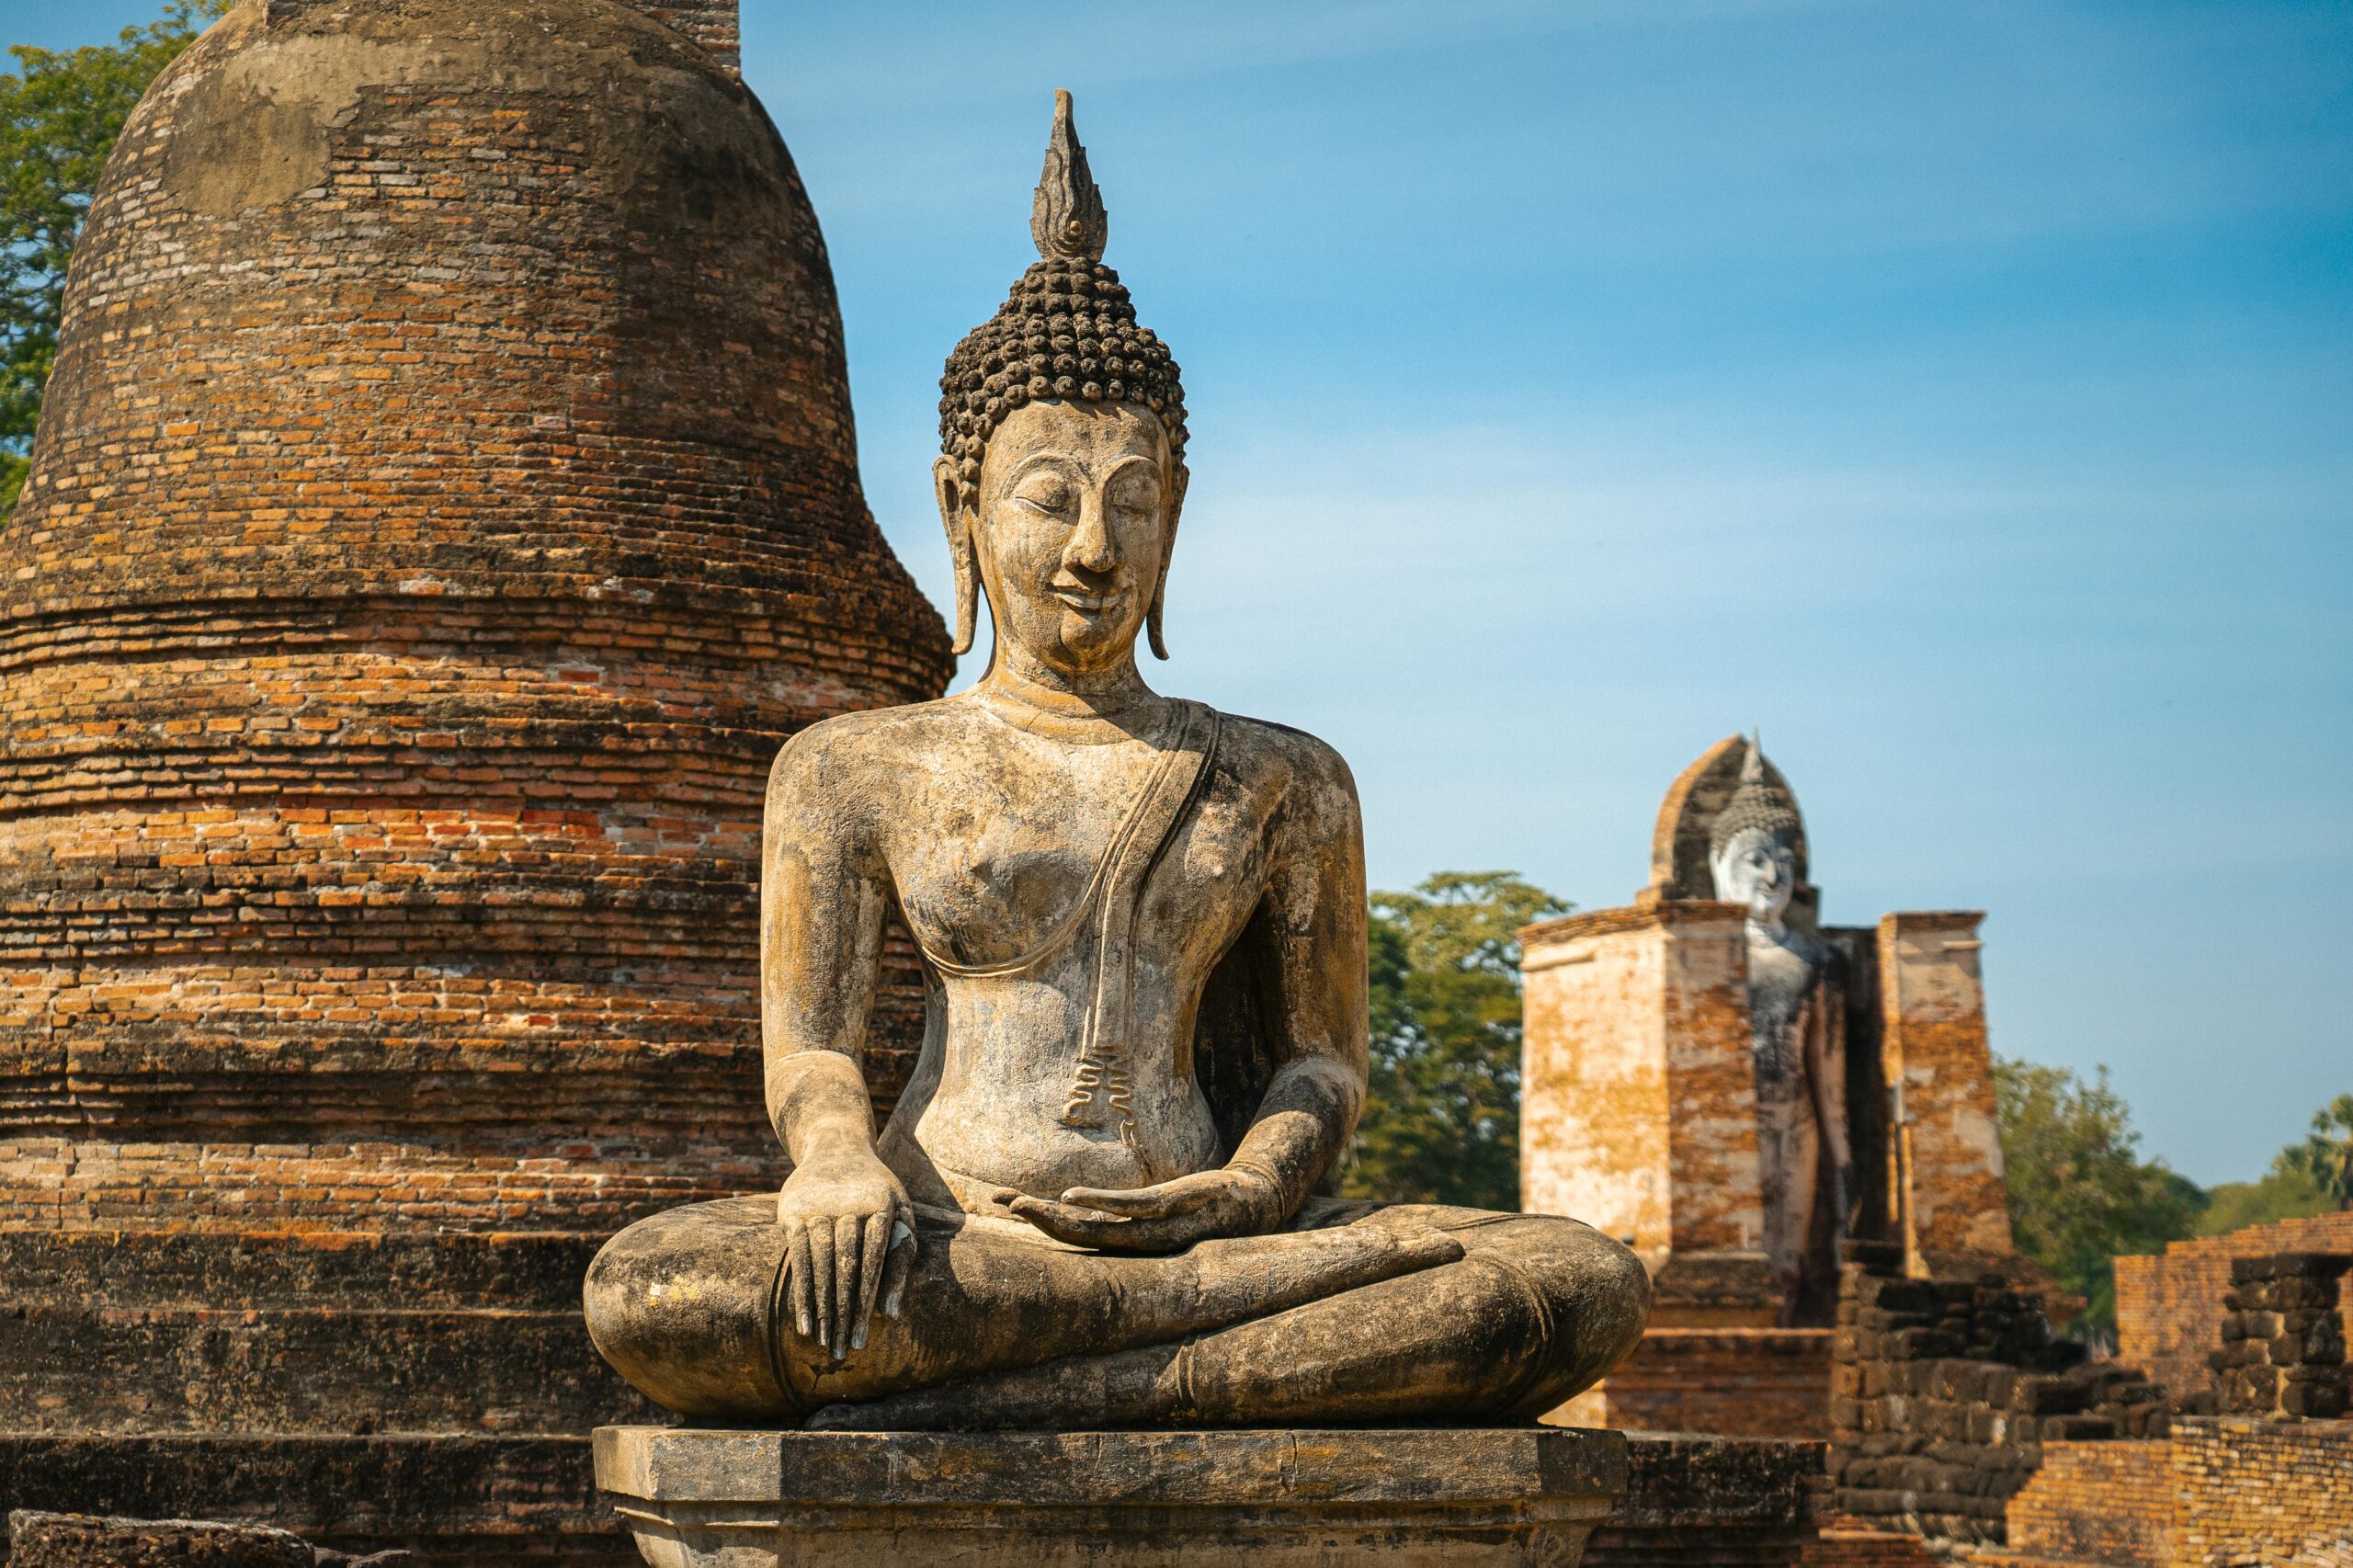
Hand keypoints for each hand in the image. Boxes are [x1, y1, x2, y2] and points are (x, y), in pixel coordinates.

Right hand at [776, 1154, 916, 1359]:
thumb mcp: (900, 1213)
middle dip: (844, 1313)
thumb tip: (892, 1315)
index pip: (874, 1262)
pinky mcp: (793, 1212)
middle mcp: (848, 1206)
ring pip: (820, 1266)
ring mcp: (817, 1208)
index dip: (868, 1302)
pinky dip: (800, 1292)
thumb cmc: (877, 1191)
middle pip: (846, 1269)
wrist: (836, 1144)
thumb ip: (901, 1259)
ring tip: (823, 1342)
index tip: (863, 1339)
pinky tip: (803, 1321)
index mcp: (881, 1205)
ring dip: (820, 1308)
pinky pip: (796, 1259)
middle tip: (842, 1351)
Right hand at [997, 1165, 1284, 1254]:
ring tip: (1021, 1204)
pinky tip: (1071, 1195)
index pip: (1073, 1236)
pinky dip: (1098, 1202)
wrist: (1251, 1202)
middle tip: (1002, 1202)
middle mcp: (1135, 1243)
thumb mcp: (1155, 1212)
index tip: (1002, 1200)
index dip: (1037, 1221)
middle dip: (1037, 1221)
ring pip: (1095, 1229)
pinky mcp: (1171, 1207)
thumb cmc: (1201, 1208)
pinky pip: (1129, 1208)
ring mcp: (1151, 1228)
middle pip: (1076, 1236)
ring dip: (1055, 1217)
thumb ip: (1120, 1213)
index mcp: (1127, 1242)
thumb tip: (1082, 1202)